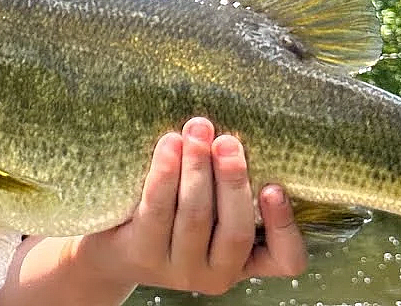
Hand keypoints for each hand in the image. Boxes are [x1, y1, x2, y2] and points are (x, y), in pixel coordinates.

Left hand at [77, 117, 307, 295]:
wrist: (113, 244)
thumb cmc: (177, 213)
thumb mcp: (213, 206)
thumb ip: (231, 181)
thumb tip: (240, 125)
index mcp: (247, 260)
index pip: (287, 259)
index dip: (285, 226)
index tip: (275, 187)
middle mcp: (218, 274)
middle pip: (235, 231)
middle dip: (232, 181)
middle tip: (228, 142)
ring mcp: (179, 270)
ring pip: (196, 218)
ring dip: (198, 169)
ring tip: (197, 132)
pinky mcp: (144, 255)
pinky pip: (158, 211)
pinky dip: (166, 174)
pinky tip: (169, 145)